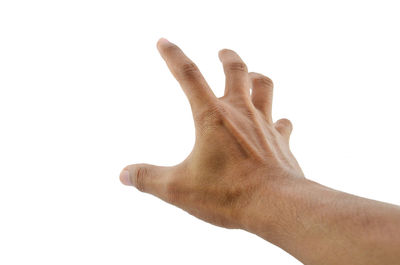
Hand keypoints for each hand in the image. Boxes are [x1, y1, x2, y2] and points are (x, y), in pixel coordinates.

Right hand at [120, 38, 303, 228]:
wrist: (275, 206)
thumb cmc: (227, 194)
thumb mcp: (178, 188)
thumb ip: (148, 178)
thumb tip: (123, 175)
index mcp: (212, 117)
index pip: (188, 75)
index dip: (173, 55)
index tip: (164, 42)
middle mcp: (241, 113)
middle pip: (236, 70)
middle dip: (227, 57)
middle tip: (222, 52)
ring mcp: (265, 125)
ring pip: (265, 87)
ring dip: (257, 77)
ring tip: (252, 76)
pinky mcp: (281, 142)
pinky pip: (283, 122)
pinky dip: (279, 120)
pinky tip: (277, 123)